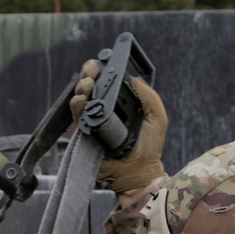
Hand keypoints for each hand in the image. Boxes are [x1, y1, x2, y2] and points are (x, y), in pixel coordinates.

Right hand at [69, 60, 166, 192]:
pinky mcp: (84, 134)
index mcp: (120, 103)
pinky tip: (81, 100)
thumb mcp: (157, 118)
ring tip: (88, 85)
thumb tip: (135, 78)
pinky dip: (77, 106)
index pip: (106, 81)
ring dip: (82, 88)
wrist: (140, 171)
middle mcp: (104, 110)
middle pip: (90, 86)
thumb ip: (150, 98)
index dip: (101, 70)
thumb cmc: (150, 147)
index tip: (102, 62)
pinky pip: (76, 117)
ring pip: (80, 98)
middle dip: (88, 74)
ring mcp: (92, 121)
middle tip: (92, 72)